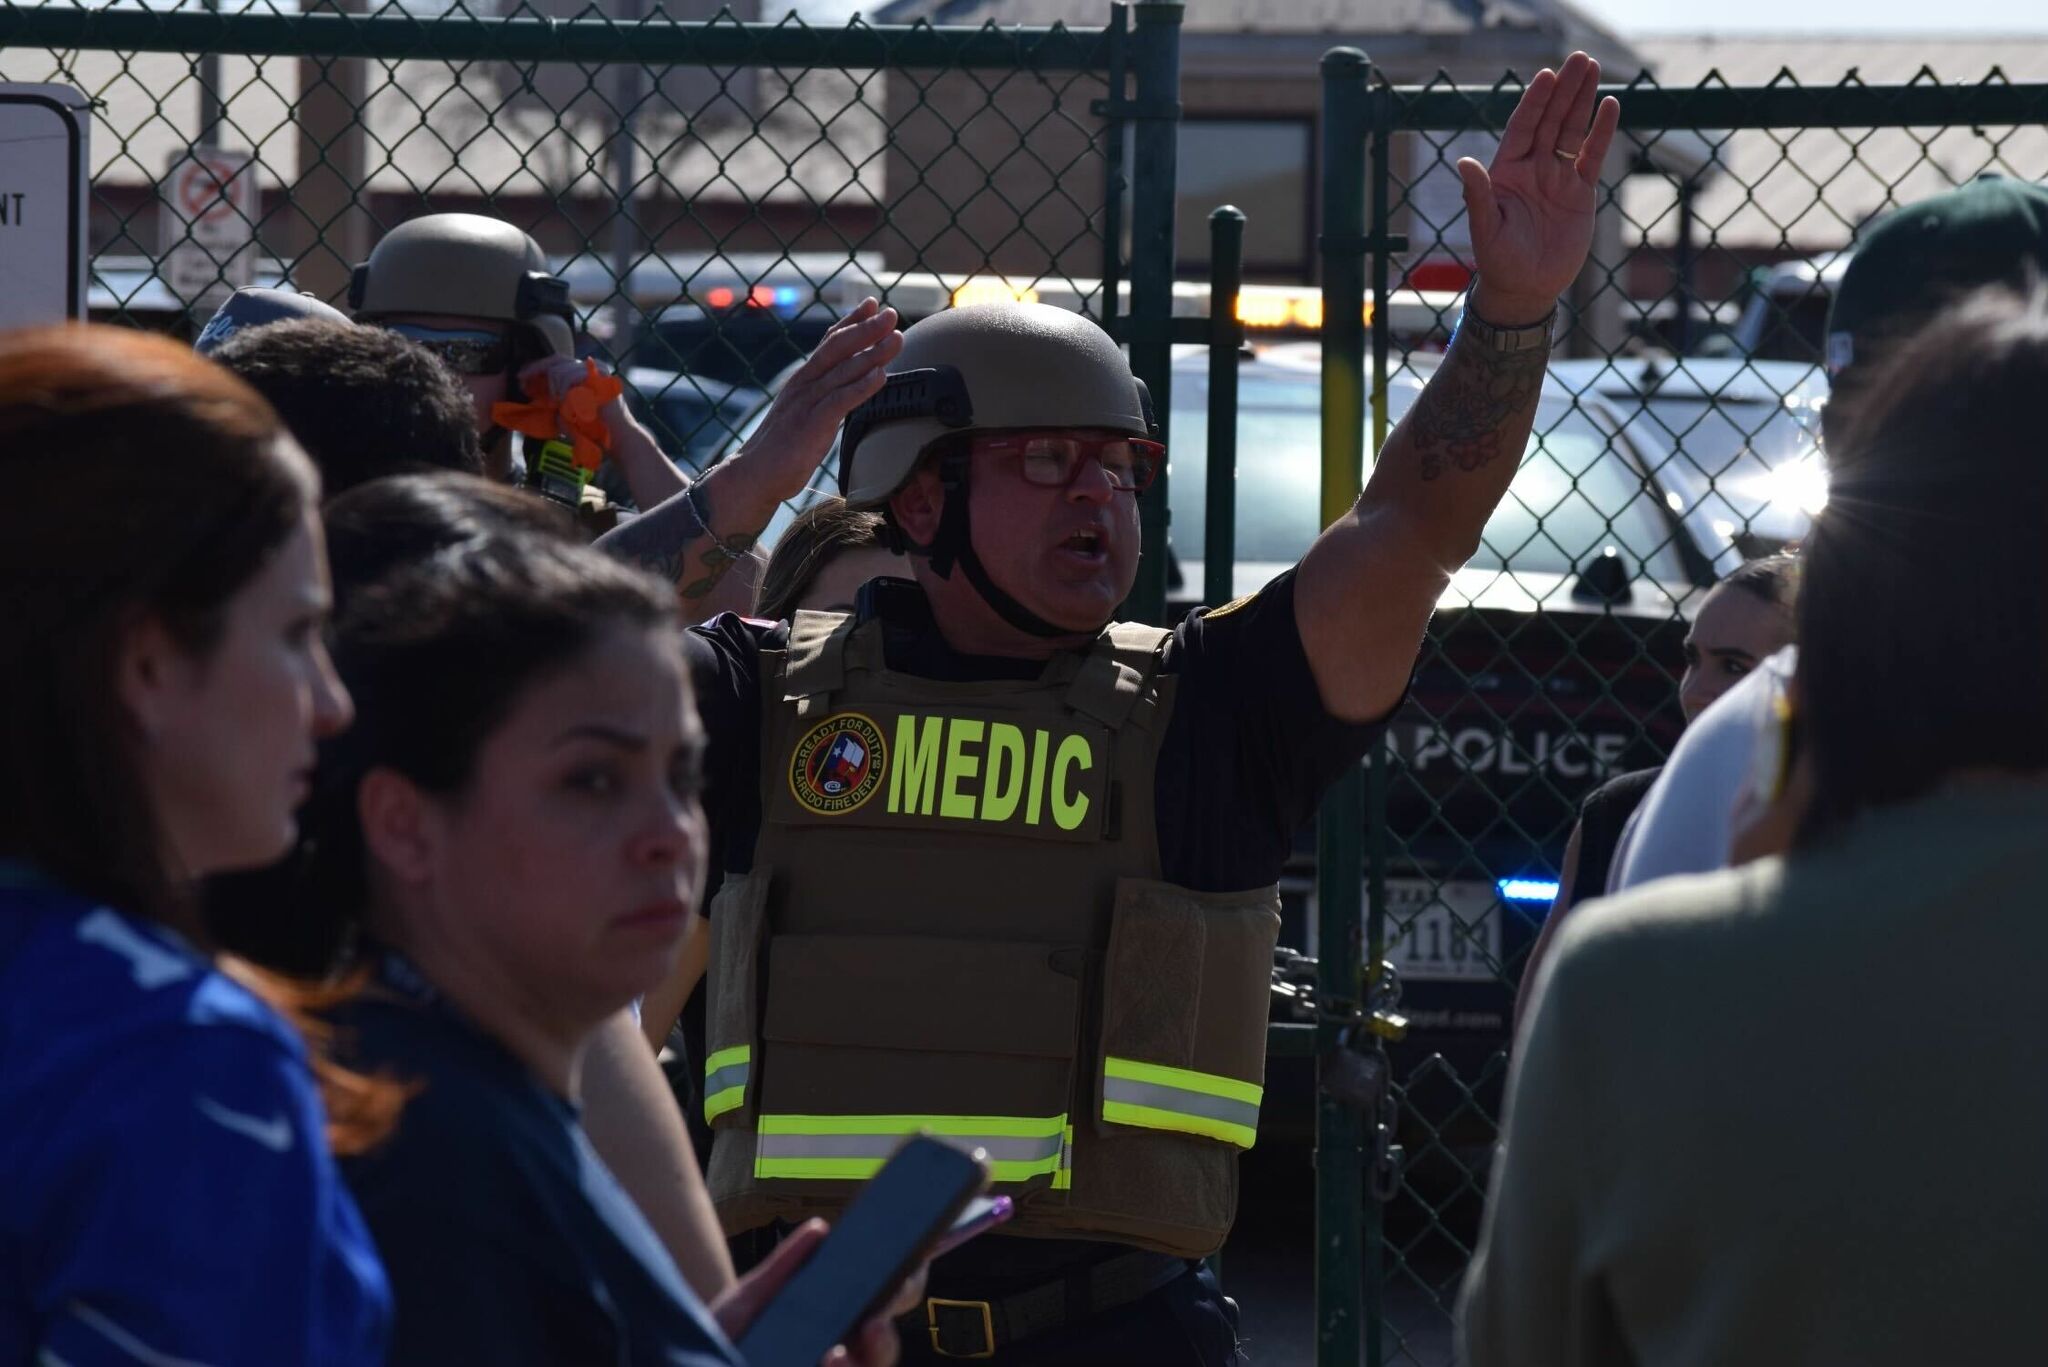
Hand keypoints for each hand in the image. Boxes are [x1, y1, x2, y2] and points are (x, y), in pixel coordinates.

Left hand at [516, 354, 650, 451]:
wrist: (617, 439)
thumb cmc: (594, 428)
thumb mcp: (568, 408)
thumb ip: (555, 396)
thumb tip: (533, 388)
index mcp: (586, 372)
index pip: (557, 361)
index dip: (537, 367)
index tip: (522, 377)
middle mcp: (593, 367)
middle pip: (557, 360)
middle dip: (536, 370)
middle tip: (523, 382)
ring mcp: (597, 370)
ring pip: (561, 369)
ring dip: (554, 387)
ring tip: (559, 401)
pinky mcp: (600, 377)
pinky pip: (572, 376)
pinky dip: (564, 389)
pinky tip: (565, 399)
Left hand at [709, 1218, 924, 1366]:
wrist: (694, 1357)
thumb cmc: (722, 1338)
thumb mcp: (749, 1300)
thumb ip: (784, 1268)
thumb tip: (821, 1228)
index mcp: (835, 1319)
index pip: (884, 1296)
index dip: (909, 1274)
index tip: (923, 1249)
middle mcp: (842, 1351)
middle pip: (887, 1338)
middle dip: (895, 1317)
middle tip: (882, 1308)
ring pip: (874, 1364)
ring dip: (874, 1352)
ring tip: (848, 1345)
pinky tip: (829, 1358)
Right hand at [729, 298, 903, 504]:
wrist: (753, 476)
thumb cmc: (781, 449)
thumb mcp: (804, 415)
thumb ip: (823, 398)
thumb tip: (847, 389)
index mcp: (803, 381)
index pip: (828, 343)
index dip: (851, 321)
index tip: (871, 303)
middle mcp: (804, 385)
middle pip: (837, 348)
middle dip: (866, 328)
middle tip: (891, 313)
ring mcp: (806, 403)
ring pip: (843, 370)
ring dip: (872, 353)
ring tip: (896, 338)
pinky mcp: (811, 425)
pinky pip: (840, 401)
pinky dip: (861, 386)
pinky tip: (880, 375)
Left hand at [1457, 50, 1620, 324]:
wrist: (1526, 289)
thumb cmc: (1498, 262)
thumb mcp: (1486, 229)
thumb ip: (1478, 195)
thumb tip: (1463, 162)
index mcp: (1507, 172)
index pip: (1523, 128)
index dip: (1534, 102)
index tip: (1546, 76)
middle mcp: (1533, 168)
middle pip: (1551, 121)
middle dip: (1564, 91)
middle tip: (1579, 59)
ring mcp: (1558, 178)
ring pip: (1572, 132)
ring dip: (1582, 102)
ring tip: (1593, 70)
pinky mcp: (1580, 192)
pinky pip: (1592, 156)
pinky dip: (1601, 133)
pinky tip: (1609, 106)